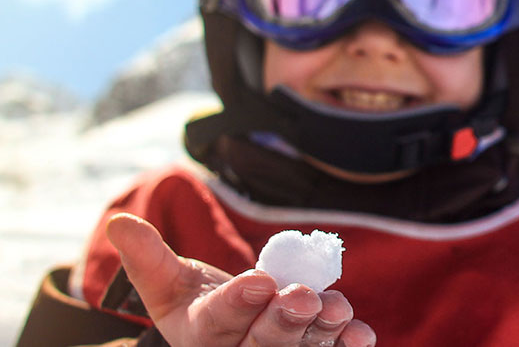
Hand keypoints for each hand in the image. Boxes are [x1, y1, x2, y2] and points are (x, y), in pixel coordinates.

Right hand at [106, 213, 376, 345]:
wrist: (231, 328)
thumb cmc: (197, 302)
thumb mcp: (167, 283)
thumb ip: (149, 258)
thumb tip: (120, 223)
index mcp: (201, 335)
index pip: (218, 321)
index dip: (237, 302)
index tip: (258, 280)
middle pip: (263, 341)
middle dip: (283, 320)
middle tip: (302, 295)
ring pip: (301, 346)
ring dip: (321, 328)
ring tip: (336, 307)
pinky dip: (347, 343)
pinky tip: (360, 333)